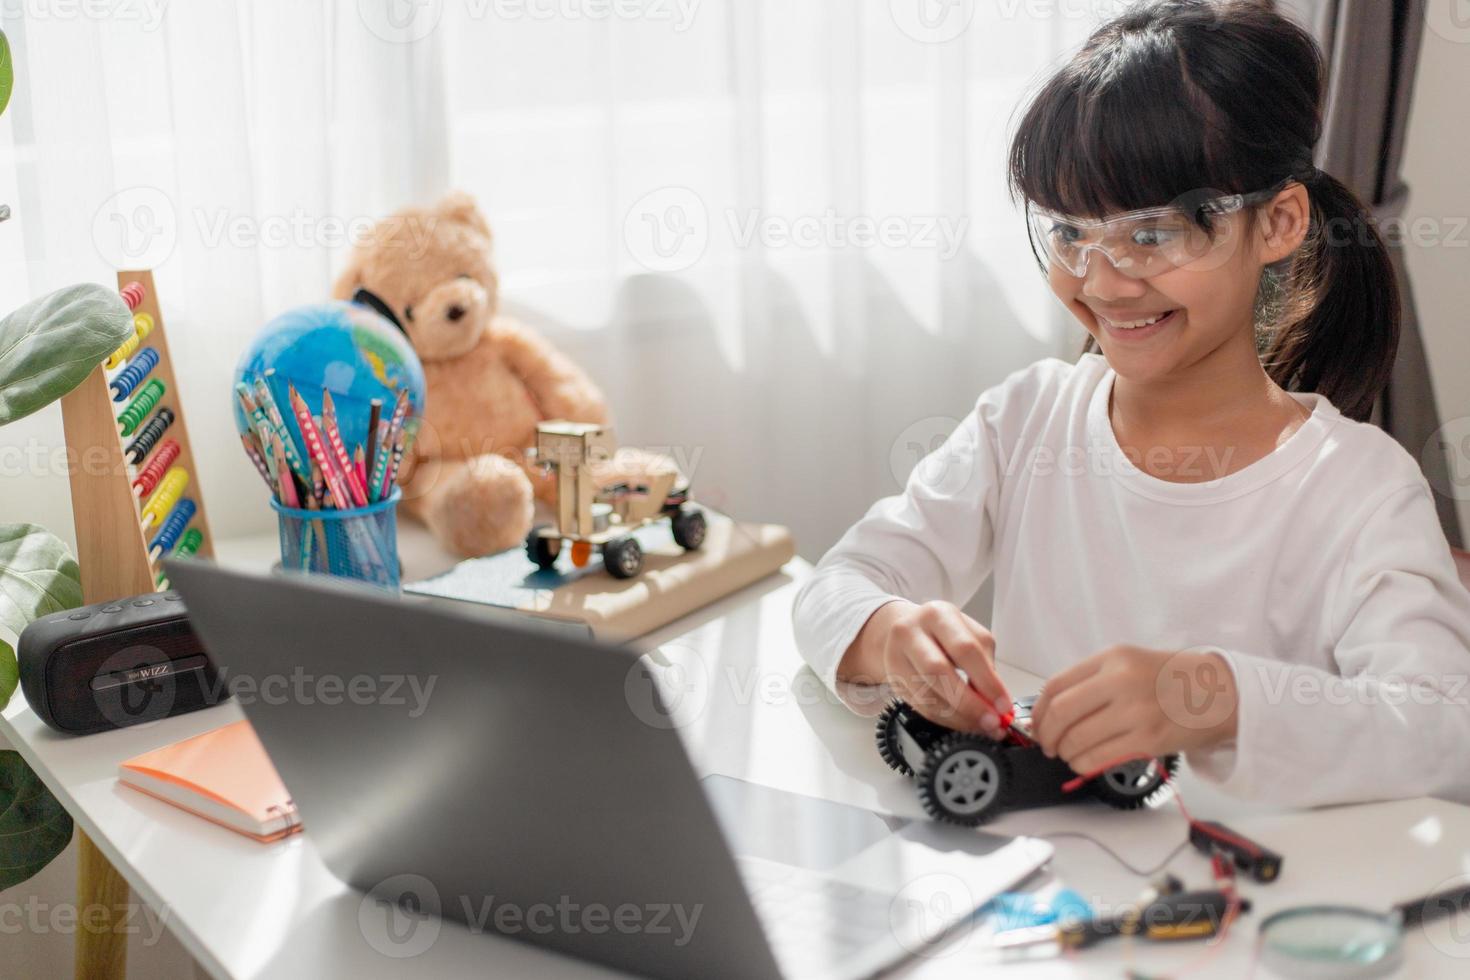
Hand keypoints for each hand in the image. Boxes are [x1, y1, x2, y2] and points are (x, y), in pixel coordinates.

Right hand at [856, 600, 1012, 736]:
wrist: (906, 630)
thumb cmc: (943, 634)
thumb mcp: (969, 635)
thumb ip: (985, 664)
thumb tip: (998, 702)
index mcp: (938, 614)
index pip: (965, 650)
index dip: (987, 682)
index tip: (1003, 705)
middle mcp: (912, 632)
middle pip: (939, 672)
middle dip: (970, 703)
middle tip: (991, 721)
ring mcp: (896, 656)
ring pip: (927, 694)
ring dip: (959, 716)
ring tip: (979, 724)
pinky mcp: (892, 679)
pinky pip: (921, 706)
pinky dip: (945, 719)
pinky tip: (962, 721)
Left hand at [1030, 645, 1237, 775]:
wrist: (1220, 692)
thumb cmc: (1170, 679)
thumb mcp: (1128, 662)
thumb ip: (1092, 680)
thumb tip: (1051, 710)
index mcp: (1112, 659)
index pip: (1057, 685)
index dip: (1038, 711)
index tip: (1036, 724)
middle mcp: (1121, 681)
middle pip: (1062, 713)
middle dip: (1046, 735)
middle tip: (1047, 744)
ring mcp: (1136, 711)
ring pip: (1078, 739)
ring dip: (1064, 752)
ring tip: (1067, 754)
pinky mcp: (1148, 740)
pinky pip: (1099, 757)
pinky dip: (1083, 764)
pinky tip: (1084, 762)